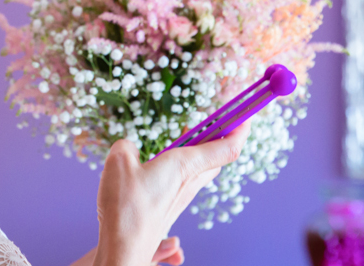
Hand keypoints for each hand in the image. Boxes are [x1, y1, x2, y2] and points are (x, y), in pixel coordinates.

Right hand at [93, 121, 249, 265]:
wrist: (124, 247)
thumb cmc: (127, 206)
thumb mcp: (119, 161)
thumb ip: (127, 147)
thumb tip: (130, 149)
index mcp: (185, 165)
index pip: (227, 147)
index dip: (239, 129)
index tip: (245, 116)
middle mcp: (189, 182)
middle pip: (218, 158)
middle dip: (219, 137)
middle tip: (213, 121)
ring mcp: (181, 197)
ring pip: (202, 170)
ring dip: (201, 151)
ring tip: (187, 137)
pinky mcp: (170, 207)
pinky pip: (186, 181)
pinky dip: (185, 166)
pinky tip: (164, 165)